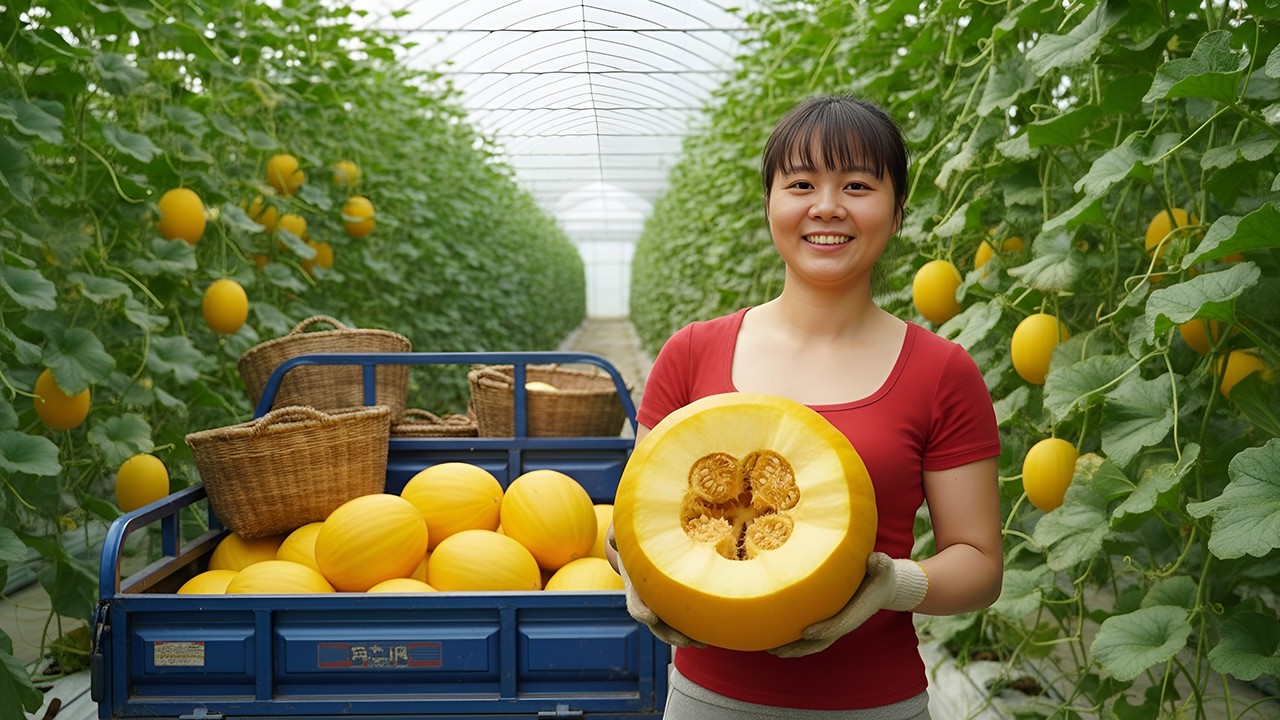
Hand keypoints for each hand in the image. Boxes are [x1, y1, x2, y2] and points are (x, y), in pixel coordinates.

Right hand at [608, 526, 703, 647]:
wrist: (644, 549)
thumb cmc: (638, 542)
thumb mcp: (629, 538)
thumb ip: (621, 537)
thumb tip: (615, 538)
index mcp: (635, 587)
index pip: (635, 604)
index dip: (641, 611)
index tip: (650, 618)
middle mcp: (646, 601)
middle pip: (655, 625)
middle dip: (668, 634)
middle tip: (685, 641)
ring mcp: (659, 607)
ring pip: (669, 629)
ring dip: (684, 638)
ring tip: (701, 644)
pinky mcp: (672, 607)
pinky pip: (681, 622)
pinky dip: (694, 630)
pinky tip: (709, 636)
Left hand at [768, 552, 927, 657]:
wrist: (882, 584)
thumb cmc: (880, 574)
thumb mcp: (883, 567)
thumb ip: (881, 564)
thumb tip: (875, 560)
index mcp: (857, 611)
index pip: (840, 624)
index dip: (824, 630)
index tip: (806, 632)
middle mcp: (844, 621)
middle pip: (822, 641)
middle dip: (800, 648)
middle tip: (777, 651)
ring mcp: (835, 622)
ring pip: (813, 642)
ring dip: (793, 648)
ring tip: (770, 650)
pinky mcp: (828, 619)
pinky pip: (810, 634)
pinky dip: (794, 639)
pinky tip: (776, 638)